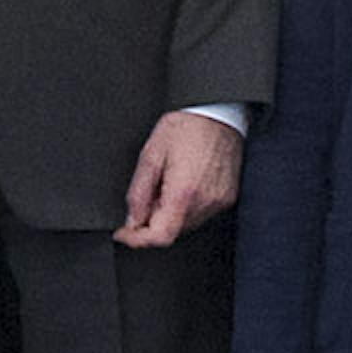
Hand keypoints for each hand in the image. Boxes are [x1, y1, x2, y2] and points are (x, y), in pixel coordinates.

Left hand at [114, 114, 241, 249]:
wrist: (218, 112)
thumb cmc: (186, 126)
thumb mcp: (150, 155)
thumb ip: (138, 193)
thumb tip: (132, 220)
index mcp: (184, 192)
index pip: (160, 237)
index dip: (137, 240)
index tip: (124, 234)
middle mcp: (205, 202)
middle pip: (171, 232)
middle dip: (152, 221)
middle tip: (148, 193)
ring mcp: (219, 201)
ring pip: (185, 225)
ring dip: (169, 213)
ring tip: (168, 181)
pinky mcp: (227, 198)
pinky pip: (200, 214)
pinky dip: (186, 207)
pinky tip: (184, 182)